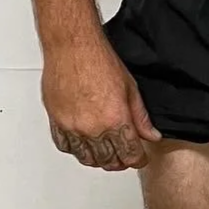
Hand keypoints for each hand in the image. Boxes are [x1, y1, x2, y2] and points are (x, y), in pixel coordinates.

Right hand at [41, 34, 161, 170]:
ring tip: (106, 152)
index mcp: (115, 119)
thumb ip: (140, 116)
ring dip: (98, 159)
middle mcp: (93, 128)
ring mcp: (73, 127)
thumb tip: (151, 134)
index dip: (138, 159)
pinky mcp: (57, 122)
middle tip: (124, 156)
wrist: (72, 46)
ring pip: (86, 158)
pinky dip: (76, 150)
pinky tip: (83, 144)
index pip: (130, 155)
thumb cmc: (99, 60)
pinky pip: (65, 147)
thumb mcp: (130, 87)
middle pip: (108, 161)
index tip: (140, 157)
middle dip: (120, 162)